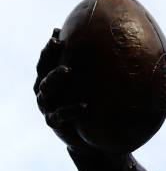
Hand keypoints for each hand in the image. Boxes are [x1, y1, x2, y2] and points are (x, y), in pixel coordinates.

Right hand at [34, 28, 90, 150]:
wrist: (88, 138)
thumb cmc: (91, 105)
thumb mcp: (93, 87)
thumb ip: (98, 70)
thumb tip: (117, 47)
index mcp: (51, 79)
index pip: (47, 60)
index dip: (50, 47)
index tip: (57, 32)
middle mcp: (46, 91)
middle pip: (42, 70)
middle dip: (48, 55)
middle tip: (58, 43)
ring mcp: (48, 106)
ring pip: (46, 89)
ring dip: (55, 77)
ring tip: (68, 69)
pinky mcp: (54, 122)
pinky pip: (60, 115)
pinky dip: (70, 109)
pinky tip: (84, 106)